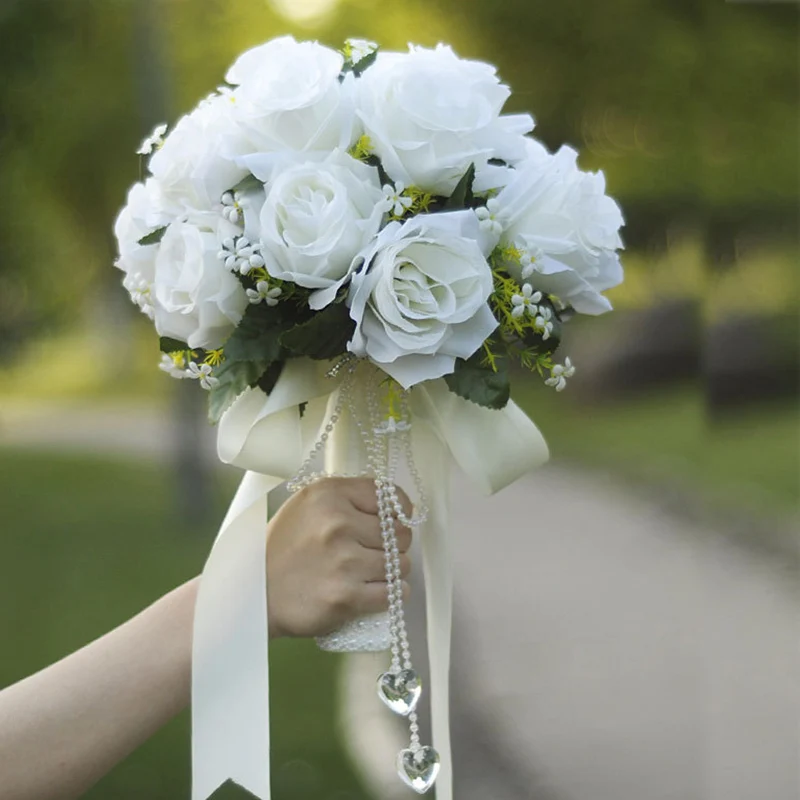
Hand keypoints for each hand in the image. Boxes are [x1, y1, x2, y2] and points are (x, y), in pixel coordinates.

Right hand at [266, 477, 412, 638]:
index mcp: (329, 495)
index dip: (398, 510)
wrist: (253, 592)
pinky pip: (393, 592)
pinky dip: (392, 593)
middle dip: (395, 544)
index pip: (388, 496)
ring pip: (400, 564)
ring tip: (373, 572)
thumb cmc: (283, 548)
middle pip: (399, 532)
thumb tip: (392, 506)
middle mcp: (338, 523)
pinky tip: (378, 590)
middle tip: (376, 551)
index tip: (395, 520)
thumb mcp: (307, 505)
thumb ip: (346, 498)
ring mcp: (344, 561)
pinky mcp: (346, 596)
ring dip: (394, 570)